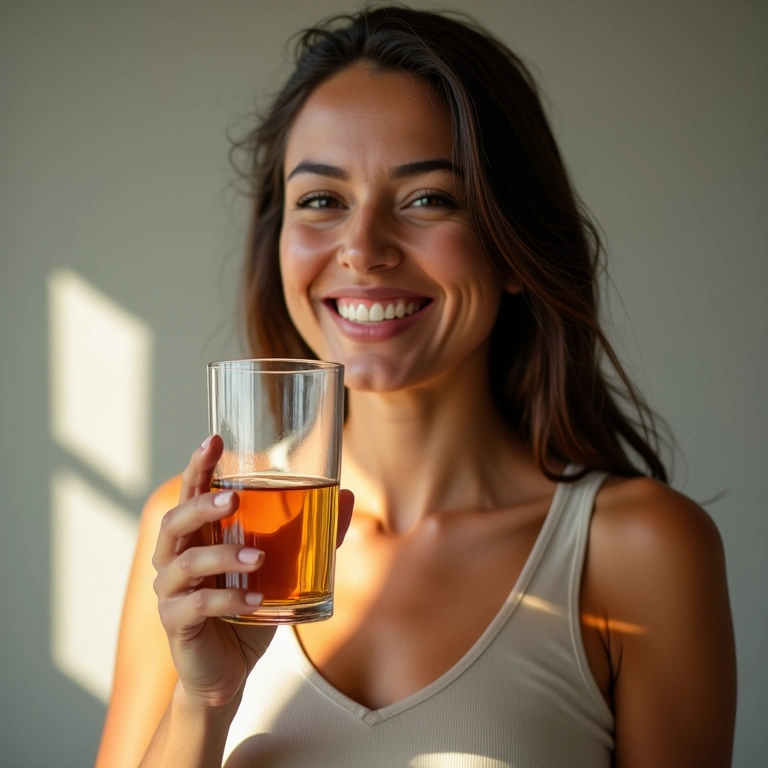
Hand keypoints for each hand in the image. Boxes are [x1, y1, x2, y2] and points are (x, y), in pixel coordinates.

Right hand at [151, 435, 353, 709]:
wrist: (228, 671)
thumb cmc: (249, 608)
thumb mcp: (283, 568)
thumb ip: (310, 533)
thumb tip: (344, 493)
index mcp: (198, 537)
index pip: (191, 493)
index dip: (199, 465)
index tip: (214, 439)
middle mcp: (176, 558)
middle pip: (174, 521)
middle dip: (201, 505)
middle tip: (231, 497)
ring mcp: (171, 592)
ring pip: (186, 562)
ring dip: (223, 556)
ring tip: (259, 558)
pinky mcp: (177, 624)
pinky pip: (197, 606)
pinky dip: (228, 600)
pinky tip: (256, 600)